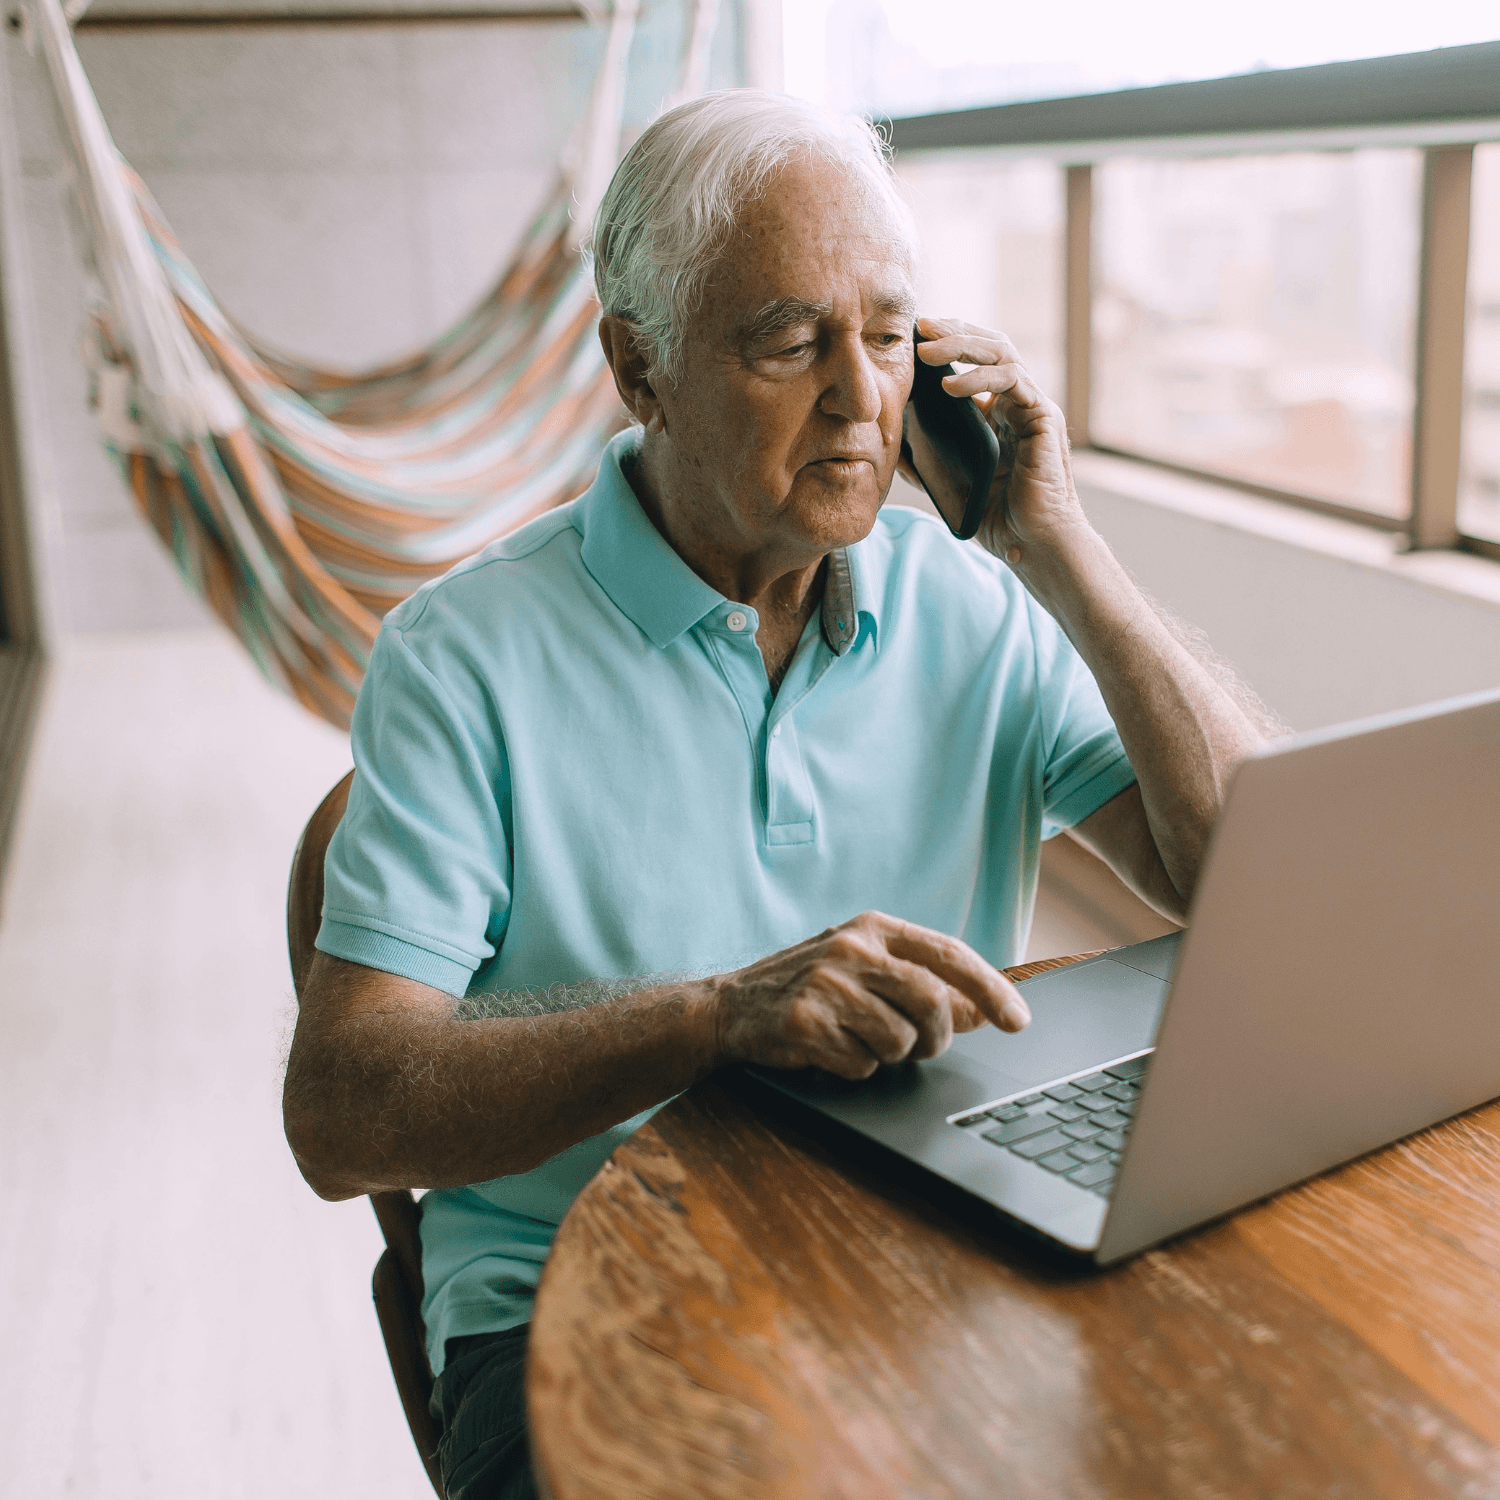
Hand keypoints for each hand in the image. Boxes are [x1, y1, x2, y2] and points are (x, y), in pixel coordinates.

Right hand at [709, 910, 1030, 1080]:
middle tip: (922, 1047)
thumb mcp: (867, 972)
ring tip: (858, 1039)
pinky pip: (862, 1064)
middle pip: (931, 1001)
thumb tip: (983, 1010)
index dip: (991, 988)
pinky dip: (855, 1068)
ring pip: (900, 1040)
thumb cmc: (808, 987)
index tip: (1017, 1020)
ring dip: (890, 1055)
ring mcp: (826, 984)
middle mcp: (851, 948)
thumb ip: (924, 985)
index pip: (949, 954)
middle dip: (937, 1037)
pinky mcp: (805, 1022)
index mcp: (873, 927)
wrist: (729, 1007)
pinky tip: (829, 1049)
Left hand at [913, 316, 1088, 560]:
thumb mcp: (949, 482)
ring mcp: (1032, 407)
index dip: (947, 343)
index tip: (912, 336)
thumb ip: (925, 462)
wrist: (1030, 544)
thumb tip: (889, 446)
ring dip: (962, 345)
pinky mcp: (1043, 418)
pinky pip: (1012, 380)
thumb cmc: (996, 518)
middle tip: (919, 327)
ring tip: (926, 352)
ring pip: (1002, 352)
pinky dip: (979, 377)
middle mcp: (1017, 402)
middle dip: (953, 331)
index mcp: (997, 411)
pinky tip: (950, 386)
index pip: (975, 360)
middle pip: (989, 345)